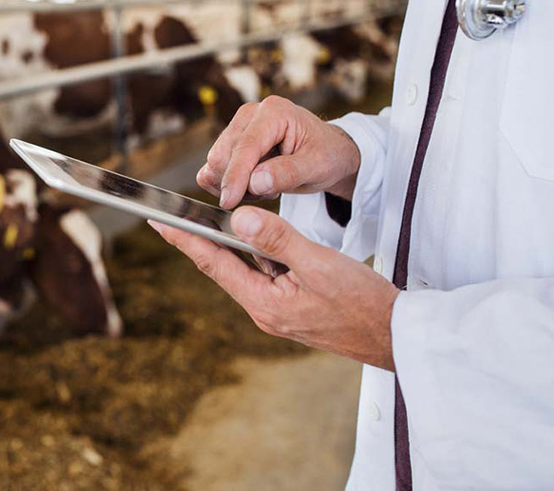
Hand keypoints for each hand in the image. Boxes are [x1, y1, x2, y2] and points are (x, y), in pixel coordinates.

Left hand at [149, 206, 397, 370]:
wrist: (396, 337)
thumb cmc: (364, 303)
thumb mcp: (320, 264)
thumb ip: (279, 239)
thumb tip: (238, 219)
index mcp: (264, 303)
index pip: (214, 263)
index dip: (184, 239)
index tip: (158, 221)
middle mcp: (264, 310)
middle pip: (223, 267)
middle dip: (198, 240)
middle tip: (171, 216)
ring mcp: (277, 311)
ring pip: (245, 270)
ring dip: (230, 245)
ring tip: (206, 221)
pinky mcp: (291, 308)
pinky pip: (264, 275)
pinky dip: (255, 254)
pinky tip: (254, 238)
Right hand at [197, 96, 360, 208]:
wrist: (329, 152)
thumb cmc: (327, 155)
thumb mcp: (318, 166)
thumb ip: (287, 173)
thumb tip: (255, 182)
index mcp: (274, 112)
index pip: (245, 147)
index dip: (235, 176)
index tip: (230, 202)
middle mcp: (250, 114)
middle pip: (222, 155)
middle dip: (238, 182)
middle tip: (270, 193)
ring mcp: (238, 127)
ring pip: (215, 163)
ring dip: (235, 184)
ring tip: (266, 187)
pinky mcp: (231, 141)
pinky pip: (213, 168)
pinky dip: (228, 184)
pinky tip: (253, 186)